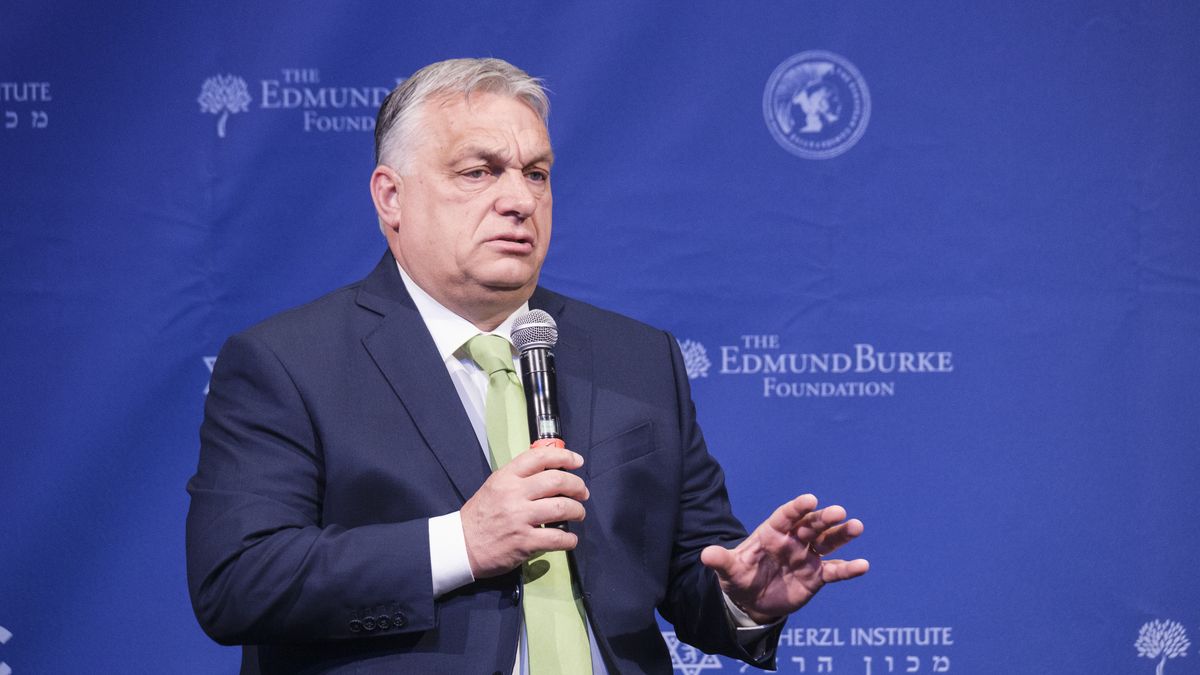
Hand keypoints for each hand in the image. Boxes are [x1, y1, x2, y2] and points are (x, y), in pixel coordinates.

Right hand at [460, 445, 589, 577]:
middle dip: (577, 486)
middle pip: (557, 481)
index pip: (540, 457)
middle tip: (582, 493)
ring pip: (562, 508)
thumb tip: (550, 470)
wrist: (461, 545)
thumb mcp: (495, 486)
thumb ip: (518, 477)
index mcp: (506, 477)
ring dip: (577, 511)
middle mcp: (514, 494)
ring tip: (579, 514)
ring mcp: (519, 518)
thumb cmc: (481, 515)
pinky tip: (570, 539)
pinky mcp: (524, 542)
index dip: (565, 457)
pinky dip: (569, 539)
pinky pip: (557, 538)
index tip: (578, 462)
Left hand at [700, 494, 867, 623]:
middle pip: (811, 526)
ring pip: (827, 542)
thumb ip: (721, 561)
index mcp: (772, 533)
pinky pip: (835, 571)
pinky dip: (849, 568)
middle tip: (839, 512)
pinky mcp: (817, 576)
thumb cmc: (740, 577)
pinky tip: (864, 565)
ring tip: (856, 526)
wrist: (752, 600)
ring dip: (841, 535)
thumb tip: (705, 555)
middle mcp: (793, 541)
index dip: (797, 508)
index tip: (811, 499)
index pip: (786, 516)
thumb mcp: (729, 570)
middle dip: (824, 519)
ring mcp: (807, 557)